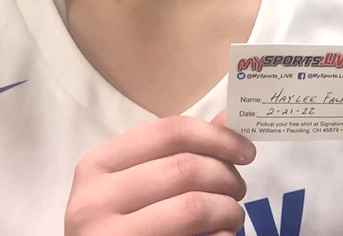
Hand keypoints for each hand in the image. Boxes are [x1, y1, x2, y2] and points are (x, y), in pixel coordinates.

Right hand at [65, 113, 254, 235]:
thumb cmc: (118, 219)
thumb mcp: (135, 181)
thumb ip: (177, 151)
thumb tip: (227, 118)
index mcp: (98, 164)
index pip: (170, 131)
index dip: (217, 137)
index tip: (246, 151)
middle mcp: (95, 199)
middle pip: (186, 168)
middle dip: (227, 177)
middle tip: (239, 190)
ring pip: (193, 207)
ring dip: (228, 209)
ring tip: (233, 215)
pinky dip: (220, 235)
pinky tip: (221, 235)